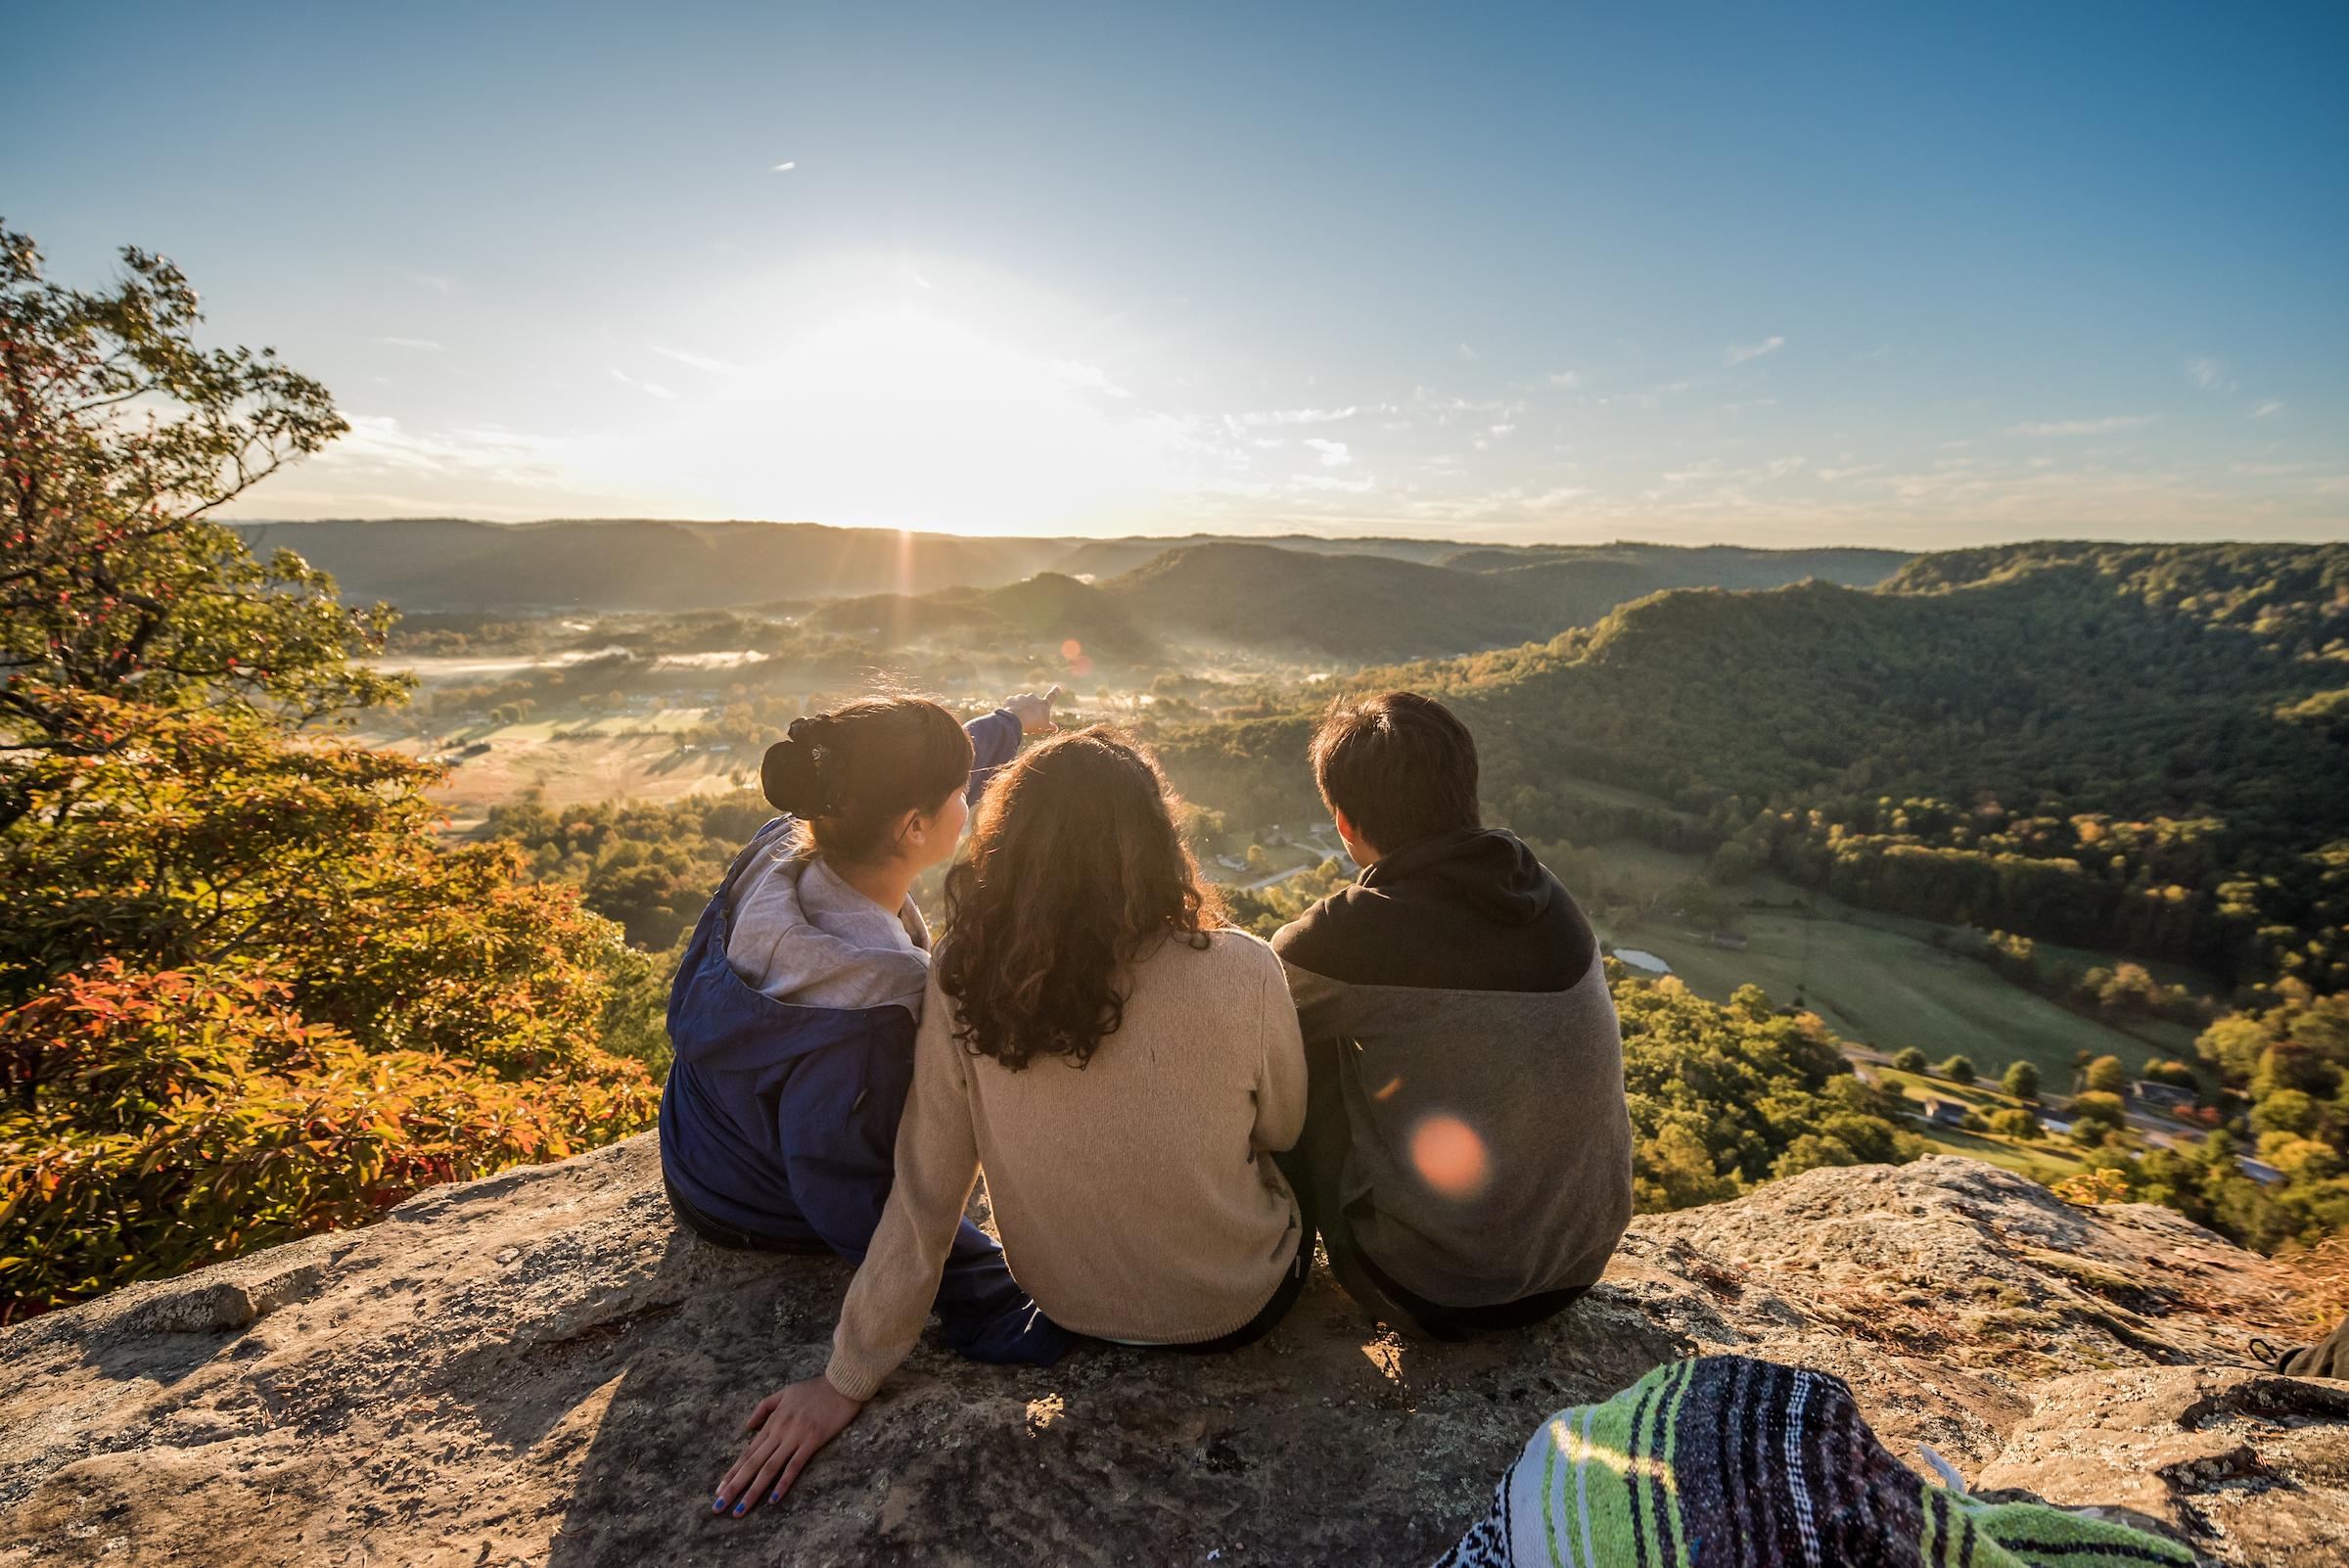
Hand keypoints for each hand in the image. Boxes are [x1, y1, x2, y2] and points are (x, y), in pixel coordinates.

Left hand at [712, 1376, 863, 1517]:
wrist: (842, 1383)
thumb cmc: (815, 1388)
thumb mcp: (785, 1392)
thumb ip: (764, 1407)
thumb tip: (747, 1427)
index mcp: (772, 1421)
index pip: (748, 1452)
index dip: (732, 1472)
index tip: (718, 1490)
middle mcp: (779, 1431)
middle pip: (752, 1463)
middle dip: (734, 1487)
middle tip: (718, 1507)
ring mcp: (795, 1436)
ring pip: (769, 1468)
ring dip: (752, 1491)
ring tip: (739, 1510)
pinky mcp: (812, 1441)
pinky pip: (794, 1466)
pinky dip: (783, 1483)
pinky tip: (772, 1500)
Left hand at [1002, 685, 1062, 735]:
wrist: (1016, 720)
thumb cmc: (1033, 723)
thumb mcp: (1044, 727)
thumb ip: (1050, 726)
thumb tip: (1055, 729)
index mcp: (1043, 704)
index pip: (1052, 696)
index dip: (1055, 692)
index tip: (1057, 687)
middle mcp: (1033, 697)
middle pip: (1033, 703)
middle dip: (1030, 709)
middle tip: (1028, 720)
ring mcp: (1021, 697)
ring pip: (1021, 703)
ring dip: (1020, 710)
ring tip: (1018, 720)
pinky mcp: (1011, 699)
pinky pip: (1011, 704)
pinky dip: (1011, 709)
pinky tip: (1011, 716)